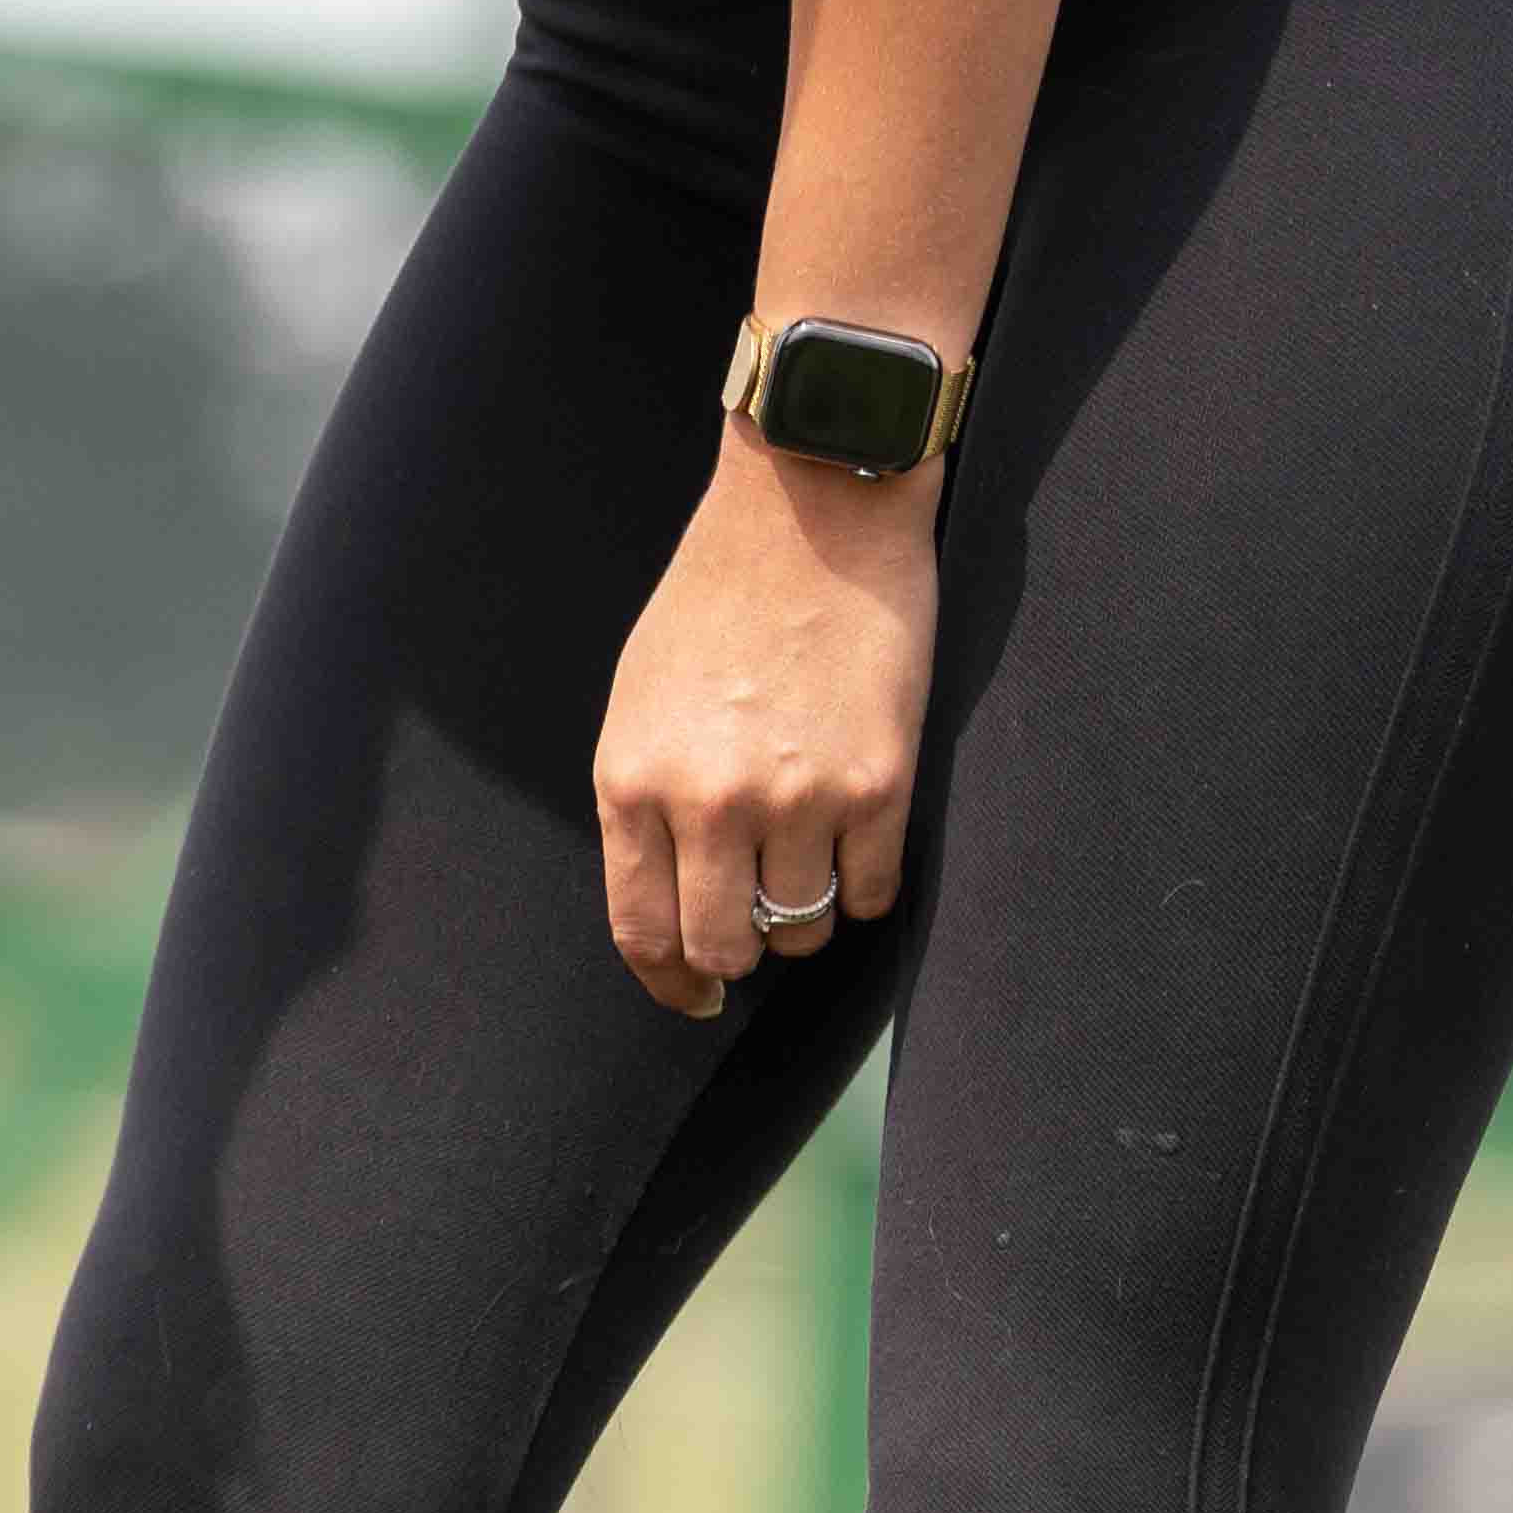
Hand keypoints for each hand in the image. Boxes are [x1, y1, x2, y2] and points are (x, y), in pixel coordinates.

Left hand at [597, 438, 939, 1017]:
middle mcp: (709, 805)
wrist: (810, 515)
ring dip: (808, 916)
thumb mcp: (635, 707)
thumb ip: (644, 805)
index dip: (668, 981)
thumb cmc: (714, 605)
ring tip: (810, 863)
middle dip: (740, 955)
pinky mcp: (880, 784)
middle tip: (758, 932)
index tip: (692, 997)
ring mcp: (798, 798)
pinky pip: (875, 890)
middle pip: (725, 948)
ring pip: (805, 926)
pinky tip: (857, 847)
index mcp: (632, 785)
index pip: (642, 931)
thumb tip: (669, 899)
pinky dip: (866, 888)